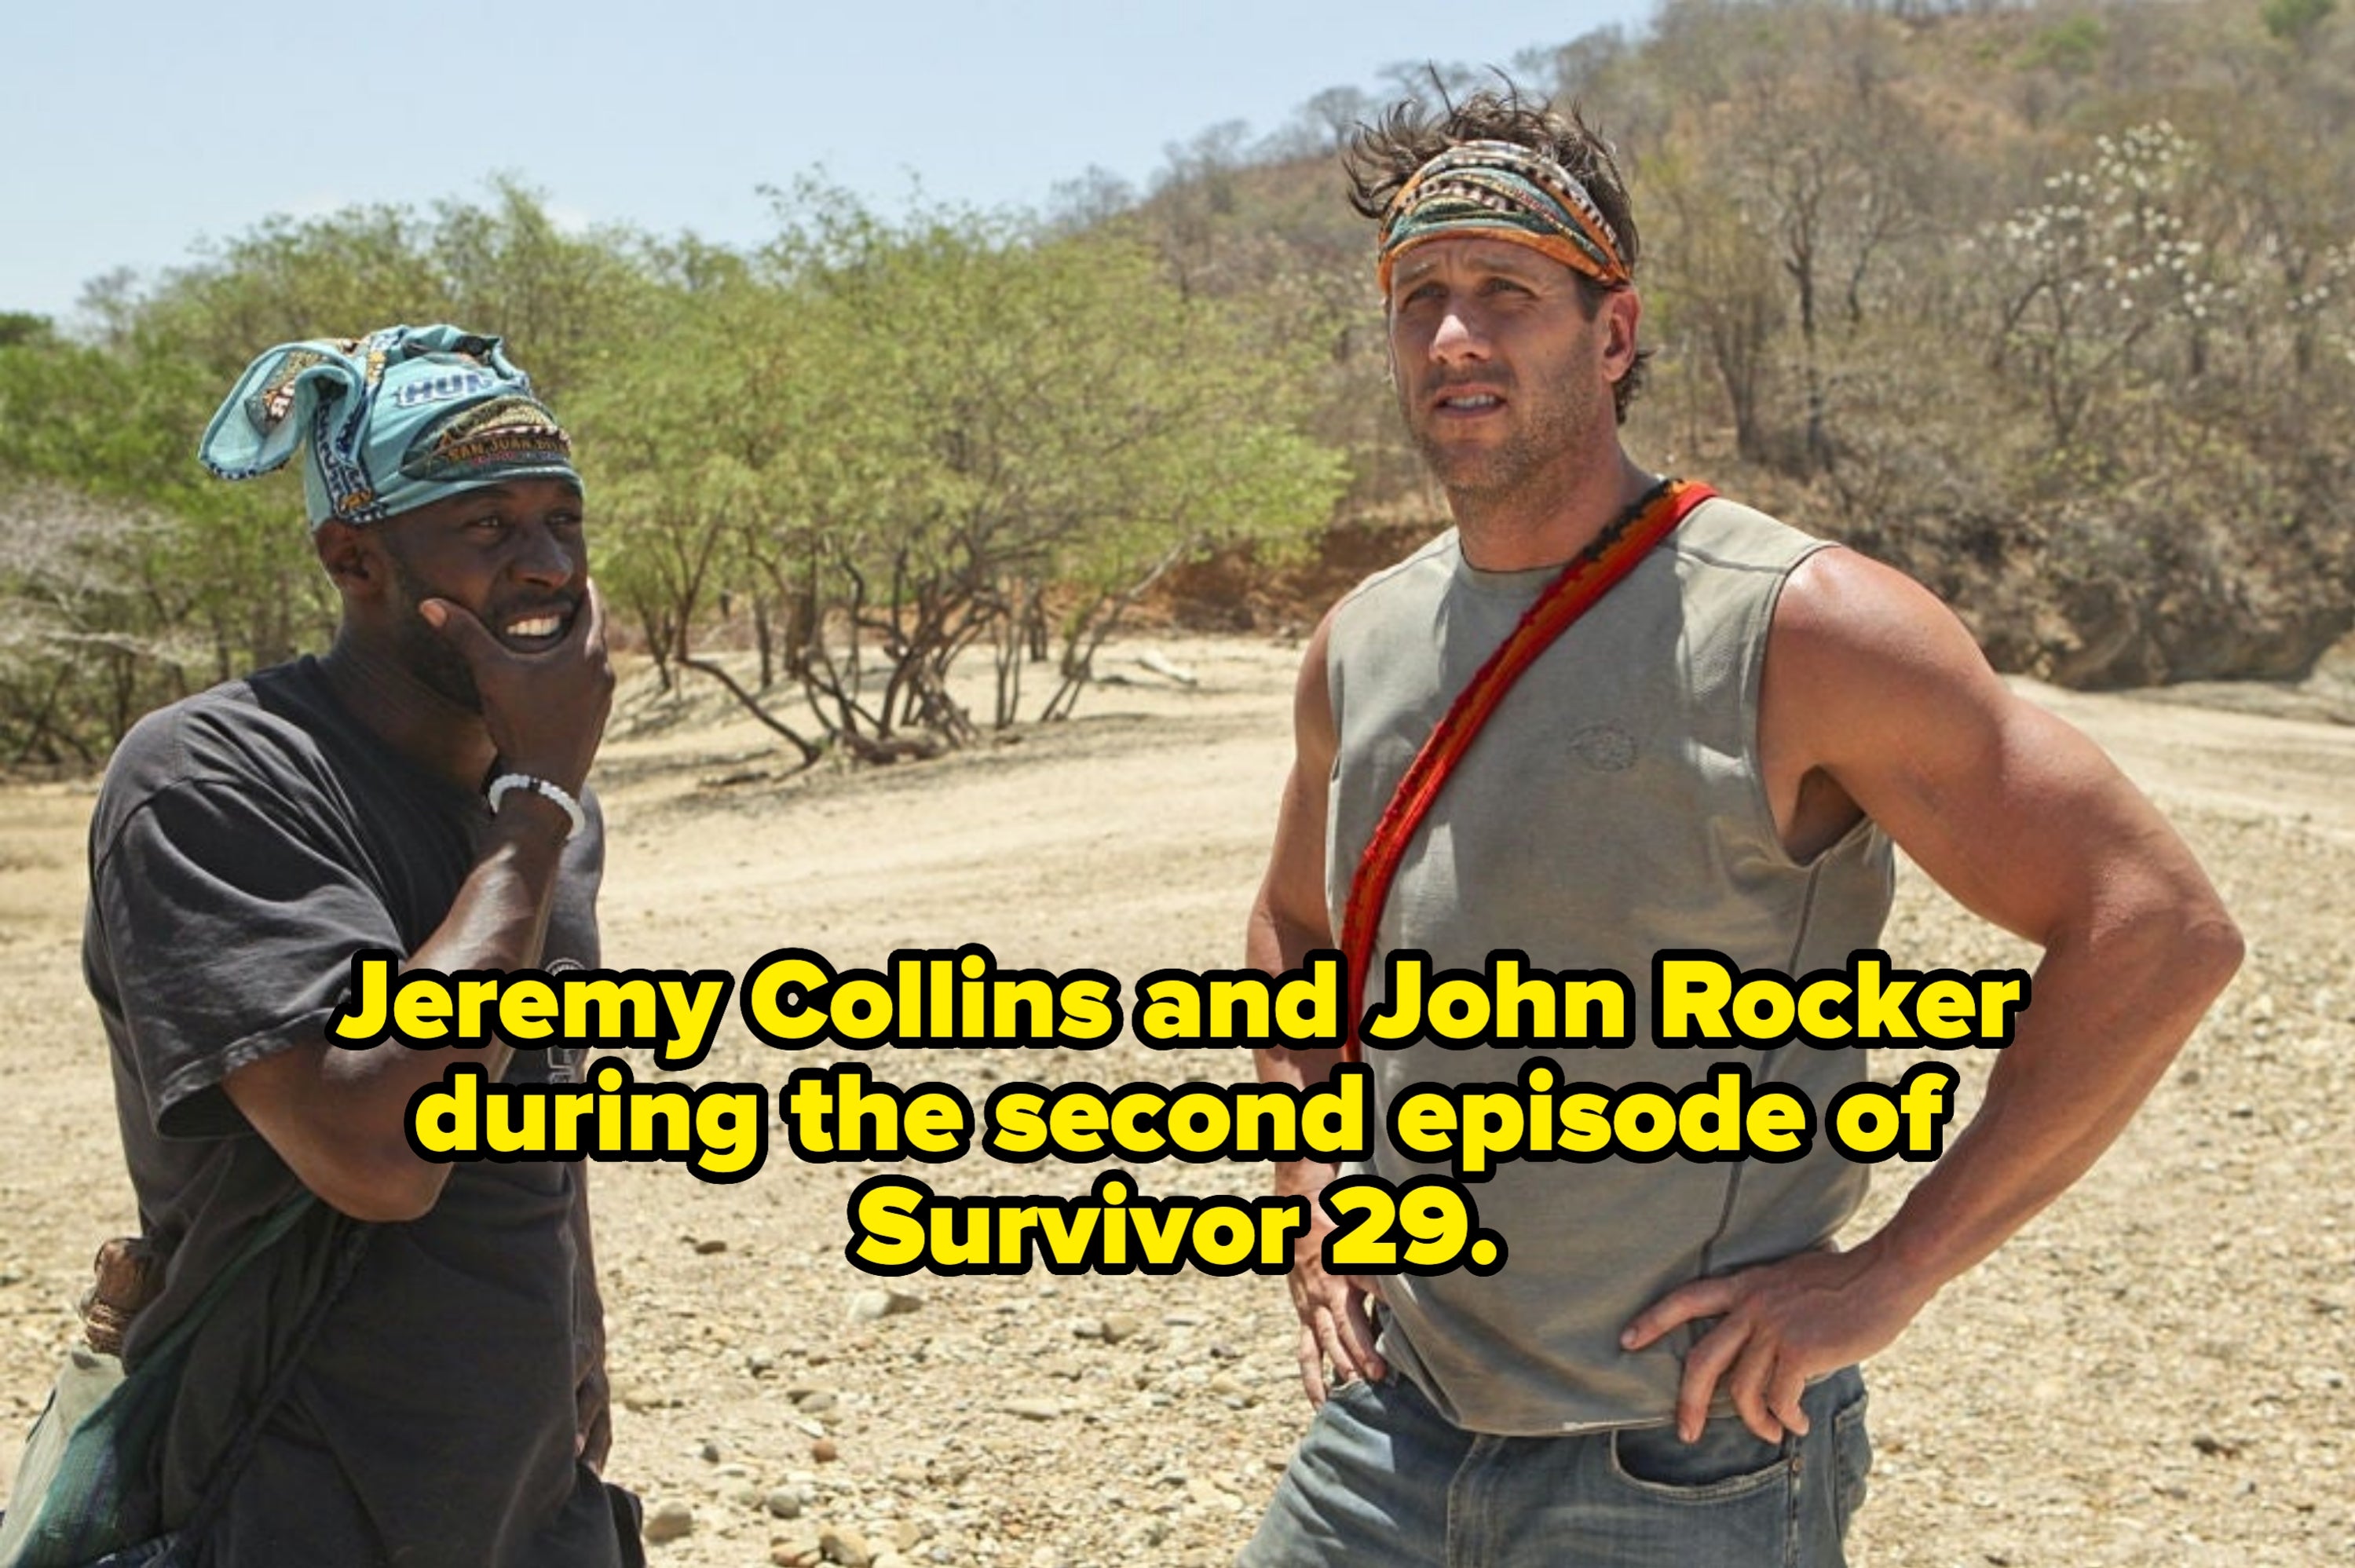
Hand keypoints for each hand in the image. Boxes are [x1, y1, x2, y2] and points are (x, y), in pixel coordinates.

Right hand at [421, 582, 612, 794]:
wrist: (545, 784)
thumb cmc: (523, 724)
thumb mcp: (492, 674)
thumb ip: (464, 635)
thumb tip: (429, 604)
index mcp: (588, 653)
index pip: (594, 604)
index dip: (579, 586)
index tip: (565, 575)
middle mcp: (604, 672)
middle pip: (594, 629)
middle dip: (574, 612)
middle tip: (553, 598)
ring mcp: (604, 697)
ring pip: (593, 656)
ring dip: (575, 642)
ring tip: (550, 631)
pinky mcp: (598, 717)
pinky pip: (590, 680)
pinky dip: (574, 668)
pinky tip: (550, 674)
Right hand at [1286, 1178, 1387, 1405]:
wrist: (1296, 1224)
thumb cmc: (1338, 1231)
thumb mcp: (1363, 1235)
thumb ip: (1386, 1256)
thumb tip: (1415, 1270)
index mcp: (1345, 1267)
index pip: (1368, 1282)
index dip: (1384, 1297)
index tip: (1405, 1318)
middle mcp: (1327, 1291)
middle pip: (1344, 1324)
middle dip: (1360, 1349)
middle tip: (1378, 1374)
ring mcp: (1313, 1308)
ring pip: (1323, 1342)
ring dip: (1340, 1366)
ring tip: (1355, 1390)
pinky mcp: (1305, 1320)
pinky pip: (1306, 1353)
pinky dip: (1313, 1381)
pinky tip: (1322, 1404)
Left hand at [1619, 1241, 1927, 1443]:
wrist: (1886, 1272)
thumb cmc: (1846, 1279)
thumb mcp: (1791, 1279)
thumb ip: (1768, 1304)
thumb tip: (1762, 1344)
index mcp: (1746, 1285)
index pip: (1686, 1299)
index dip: (1653, 1320)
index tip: (1626, 1340)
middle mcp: (1752, 1306)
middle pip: (1701, 1359)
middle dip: (1688, 1400)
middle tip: (1684, 1430)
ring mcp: (1774, 1328)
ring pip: (1742, 1389)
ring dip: (1754, 1421)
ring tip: (1772, 1432)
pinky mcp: (1800, 1351)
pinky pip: (1778, 1399)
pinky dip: (1785, 1418)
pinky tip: (1796, 1423)